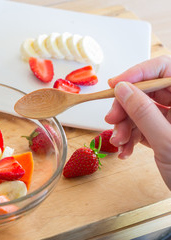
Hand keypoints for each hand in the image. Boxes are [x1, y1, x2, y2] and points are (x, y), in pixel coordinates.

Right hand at [105, 55, 170, 189]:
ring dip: (124, 126)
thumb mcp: (167, 142)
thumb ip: (144, 113)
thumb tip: (123, 89)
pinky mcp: (162, 132)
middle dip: (125, 107)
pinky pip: (140, 126)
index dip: (139, 72)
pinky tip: (125, 149)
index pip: (165, 68)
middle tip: (112, 119)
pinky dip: (129, 136)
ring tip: (119, 141)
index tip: (116, 84)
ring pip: (140, 110)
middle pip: (147, 91)